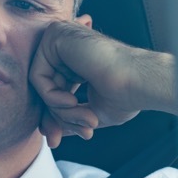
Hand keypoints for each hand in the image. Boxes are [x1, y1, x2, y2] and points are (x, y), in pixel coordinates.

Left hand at [29, 20, 175, 147]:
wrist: (140, 83)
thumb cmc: (126, 96)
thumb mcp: (91, 112)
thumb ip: (69, 116)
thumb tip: (51, 133)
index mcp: (76, 61)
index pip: (53, 91)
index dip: (54, 118)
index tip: (57, 141)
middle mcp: (66, 47)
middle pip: (45, 89)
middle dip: (56, 118)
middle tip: (72, 136)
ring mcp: (60, 38)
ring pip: (41, 86)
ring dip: (60, 111)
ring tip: (85, 120)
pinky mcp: (54, 36)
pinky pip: (37, 76)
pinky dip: (51, 97)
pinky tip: (72, 101)